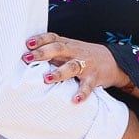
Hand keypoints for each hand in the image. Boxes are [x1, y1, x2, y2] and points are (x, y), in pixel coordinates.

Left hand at [23, 34, 138, 103]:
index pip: (53, 38)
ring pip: (72, 66)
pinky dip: (82, 93)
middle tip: (28, 59)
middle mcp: (76, 52)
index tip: (27, 44)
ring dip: (59, 72)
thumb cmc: (83, 56)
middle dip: (43, 53)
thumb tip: (25, 58)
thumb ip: (52, 52)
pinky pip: (88, 86)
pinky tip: (75, 100)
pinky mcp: (94, 78)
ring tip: (47, 79)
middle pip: (59, 49)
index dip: (40, 40)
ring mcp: (86, 64)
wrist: (113, 61)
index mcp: (68, 44)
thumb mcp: (69, 50)